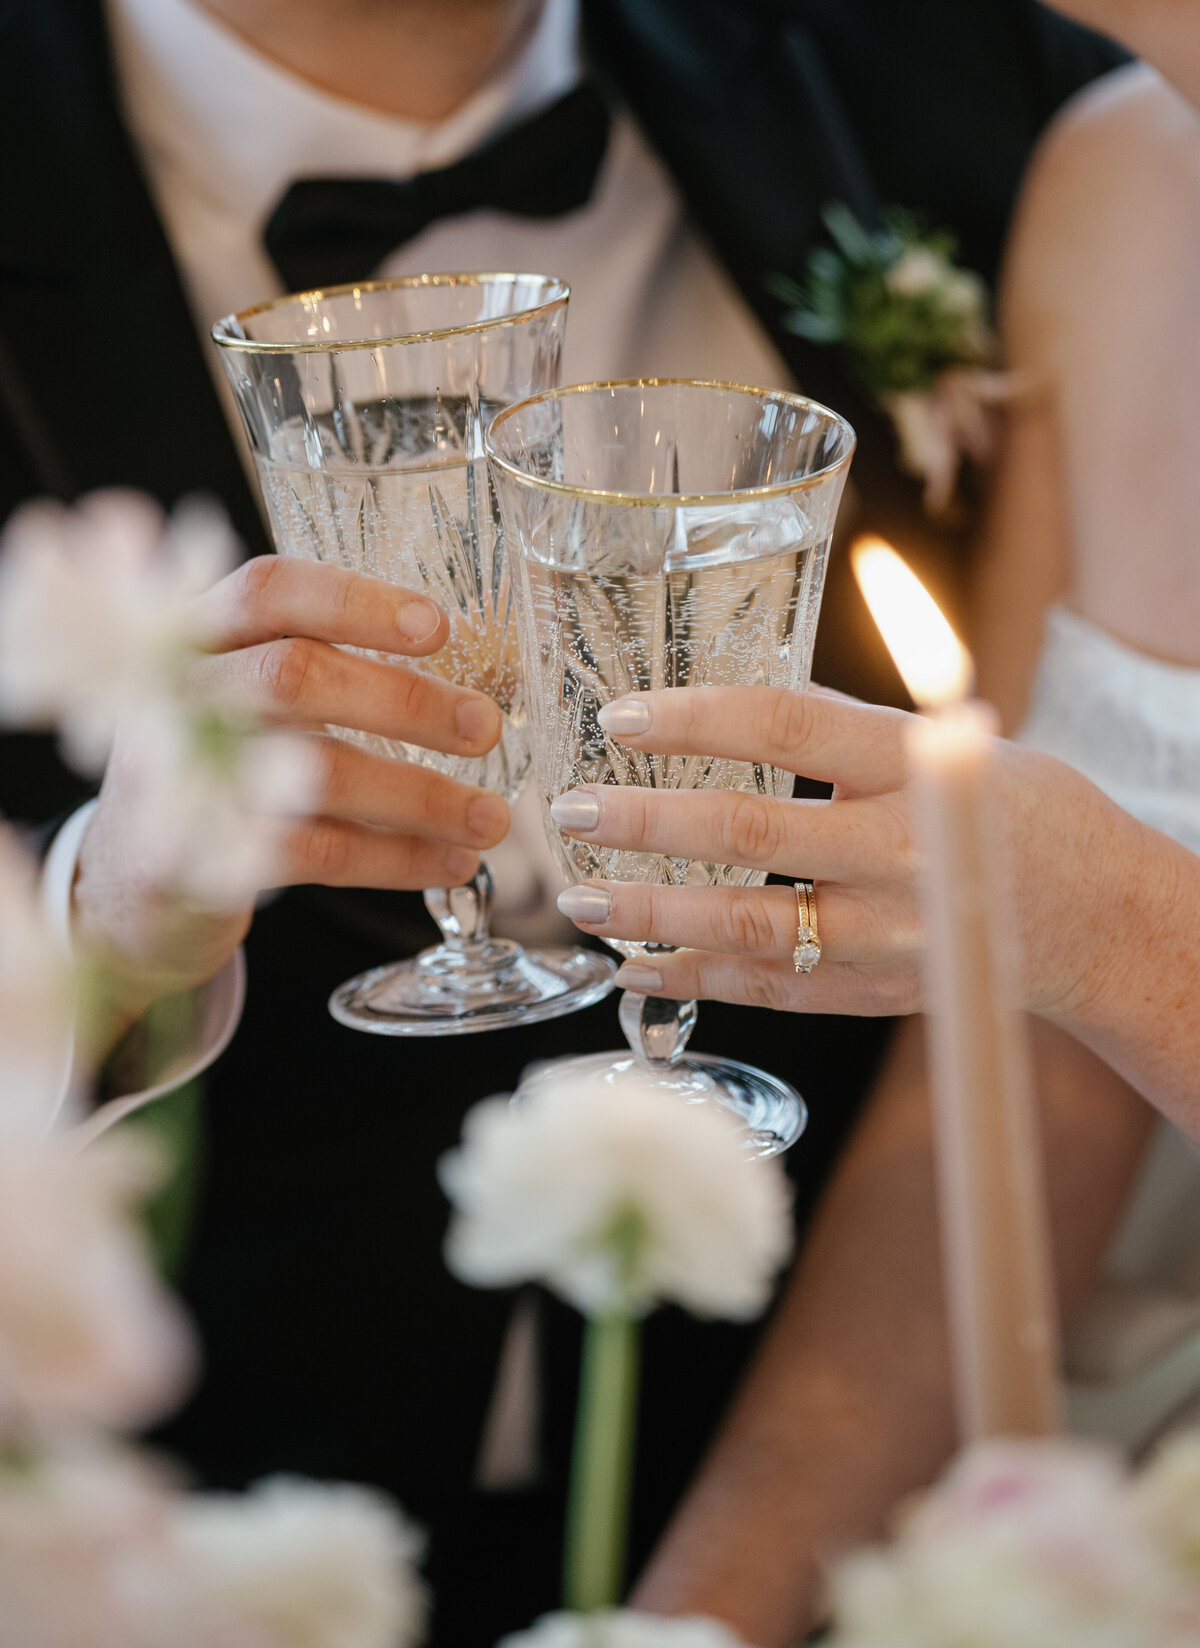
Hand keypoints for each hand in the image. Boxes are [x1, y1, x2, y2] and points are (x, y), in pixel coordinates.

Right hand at [73, 556, 508, 1008]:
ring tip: (489, 817)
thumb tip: (466, 678)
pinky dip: (396, 858)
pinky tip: (449, 861)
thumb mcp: (249, 701)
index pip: (269, 590)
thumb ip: (324, 670)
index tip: (439, 626)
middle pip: (295, 677)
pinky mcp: (197, 862)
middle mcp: (178, 695)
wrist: (135, 882)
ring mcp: (177, 780)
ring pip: (312, 772)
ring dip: (419, 796)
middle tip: (484, 727)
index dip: (356, 601)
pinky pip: (316, 851)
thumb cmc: (220, 770)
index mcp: (200, 636)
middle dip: (405, 702)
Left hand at [550, 685, 1141, 1022]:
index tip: (620, 717)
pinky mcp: (879, 995)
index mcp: (918, 768)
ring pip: (750, 927)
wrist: (1097, 918)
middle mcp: (903, 854)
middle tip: (570, 809)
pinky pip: (772, 991)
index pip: (790, 728)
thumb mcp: (953, 740)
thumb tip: (734, 701)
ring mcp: (891, 936)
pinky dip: (696, 979)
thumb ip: (850, 730)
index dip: (697, 719)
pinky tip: (634, 966)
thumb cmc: (1018, 810)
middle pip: (751, 833)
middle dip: (647, 822)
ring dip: (652, 913)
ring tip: (581, 898)